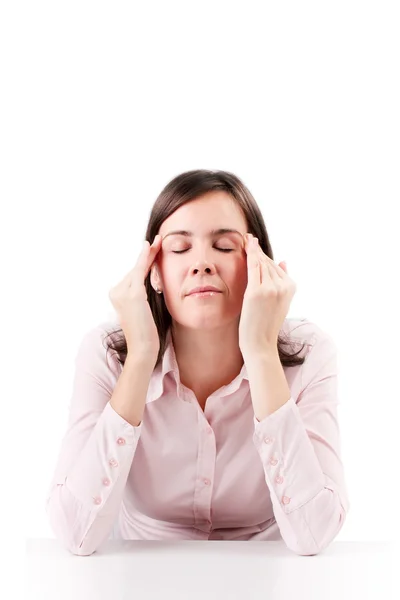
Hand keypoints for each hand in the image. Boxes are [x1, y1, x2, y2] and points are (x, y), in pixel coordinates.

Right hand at [108, 235, 162, 365]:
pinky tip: (151, 247)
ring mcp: (122, 293)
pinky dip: (146, 258)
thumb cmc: (147, 332)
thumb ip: (142, 295)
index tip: (151, 247)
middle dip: (147, 254)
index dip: (142, 260)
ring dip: (149, 253)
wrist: (143, 348)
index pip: (133, 274)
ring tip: (159, 240)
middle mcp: (115, 291)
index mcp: (116, 295)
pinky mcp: (133, 294)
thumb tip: (151, 283)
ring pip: (138, 268)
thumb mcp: (143, 309)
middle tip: (157, 239)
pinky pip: (141, 271)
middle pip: (135, 269)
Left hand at [238, 234, 296, 357]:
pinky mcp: (257, 291)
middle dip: (257, 250)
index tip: (255, 242)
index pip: (275, 266)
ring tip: (245, 239)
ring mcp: (271, 288)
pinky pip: (254, 267)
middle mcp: (283, 286)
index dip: (264, 255)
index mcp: (290, 287)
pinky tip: (247, 244)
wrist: (260, 344)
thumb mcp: (280, 302)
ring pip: (261, 263)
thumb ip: (282, 281)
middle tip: (248, 236)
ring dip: (253, 250)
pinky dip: (250, 254)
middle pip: (268, 263)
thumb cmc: (266, 325)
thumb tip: (284, 261)